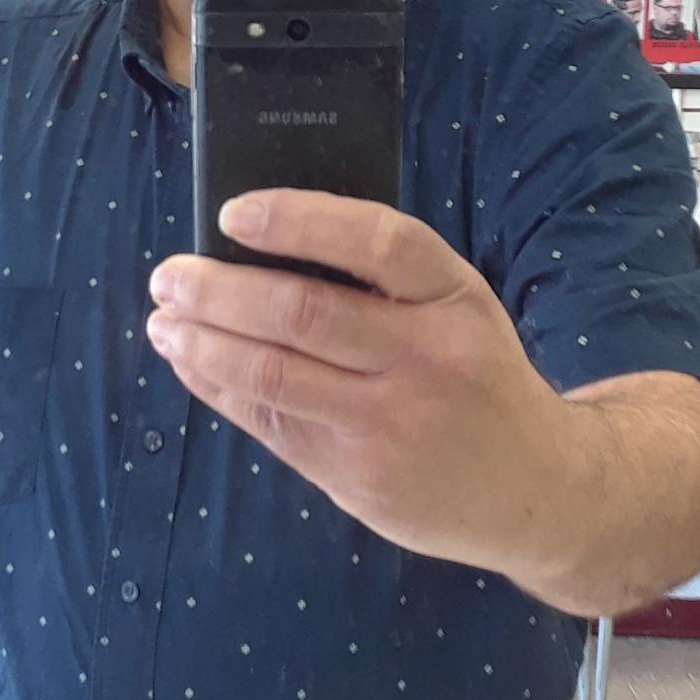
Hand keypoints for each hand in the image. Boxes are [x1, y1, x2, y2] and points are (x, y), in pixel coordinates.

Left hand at [145, 189, 563, 565]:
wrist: (535, 487)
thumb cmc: (476, 374)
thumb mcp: (457, 308)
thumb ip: (383, 280)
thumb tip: (261, 244)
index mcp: (454, 296)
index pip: (375, 240)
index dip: (299, 219)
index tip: (233, 213)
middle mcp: (427, 357)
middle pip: (304, 312)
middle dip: (219, 291)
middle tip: (169, 276)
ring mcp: (390, 424)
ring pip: (274, 374)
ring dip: (203, 344)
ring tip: (164, 321)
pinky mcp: (358, 477)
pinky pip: (271, 424)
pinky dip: (220, 389)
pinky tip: (191, 366)